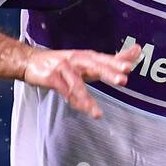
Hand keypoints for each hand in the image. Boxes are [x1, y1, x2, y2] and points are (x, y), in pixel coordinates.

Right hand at [22, 43, 141, 116]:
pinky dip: (72, 101)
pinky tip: (80, 110)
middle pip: (95, 65)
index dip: (120, 59)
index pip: (106, 57)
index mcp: (86, 57)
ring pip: (77, 83)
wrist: (29, 61)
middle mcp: (77, 59)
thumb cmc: (63, 63)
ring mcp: (63, 68)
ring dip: (86, 98)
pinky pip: (64, 91)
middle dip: (109, 72)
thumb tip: (137, 51)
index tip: (137, 55)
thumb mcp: (86, 61)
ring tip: (96, 113)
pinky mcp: (51, 77)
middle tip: (124, 79)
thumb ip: (110, 61)